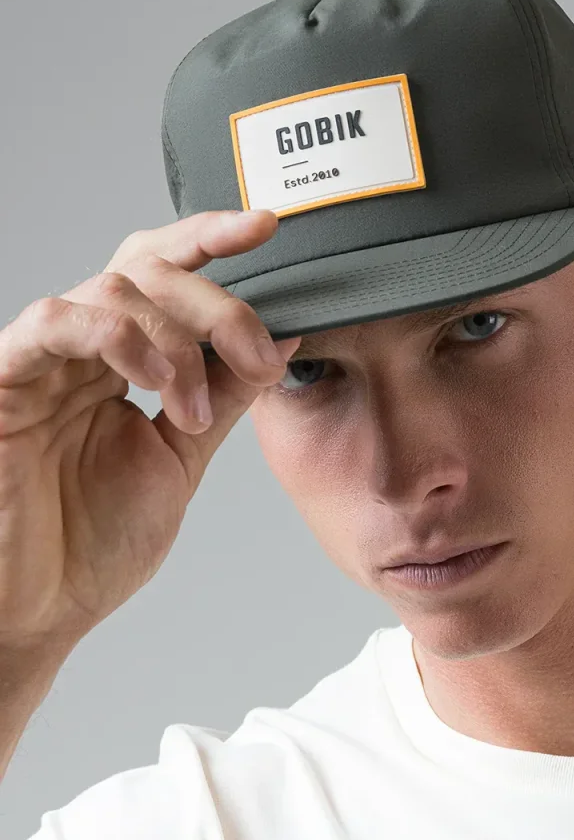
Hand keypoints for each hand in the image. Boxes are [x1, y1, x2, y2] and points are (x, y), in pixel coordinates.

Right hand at [0, 209, 299, 656]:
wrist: (35, 611)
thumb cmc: (90, 545)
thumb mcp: (177, 459)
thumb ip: (221, 396)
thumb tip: (280, 341)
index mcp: (121, 364)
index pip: (165, 277)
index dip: (212, 241)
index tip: (267, 228)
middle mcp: (82, 352)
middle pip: (150, 270)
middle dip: (219, 304)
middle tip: (257, 357)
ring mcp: (42, 363)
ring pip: (113, 288)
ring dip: (175, 337)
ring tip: (190, 406)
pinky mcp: (4, 381)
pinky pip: (52, 322)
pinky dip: (114, 334)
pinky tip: (152, 379)